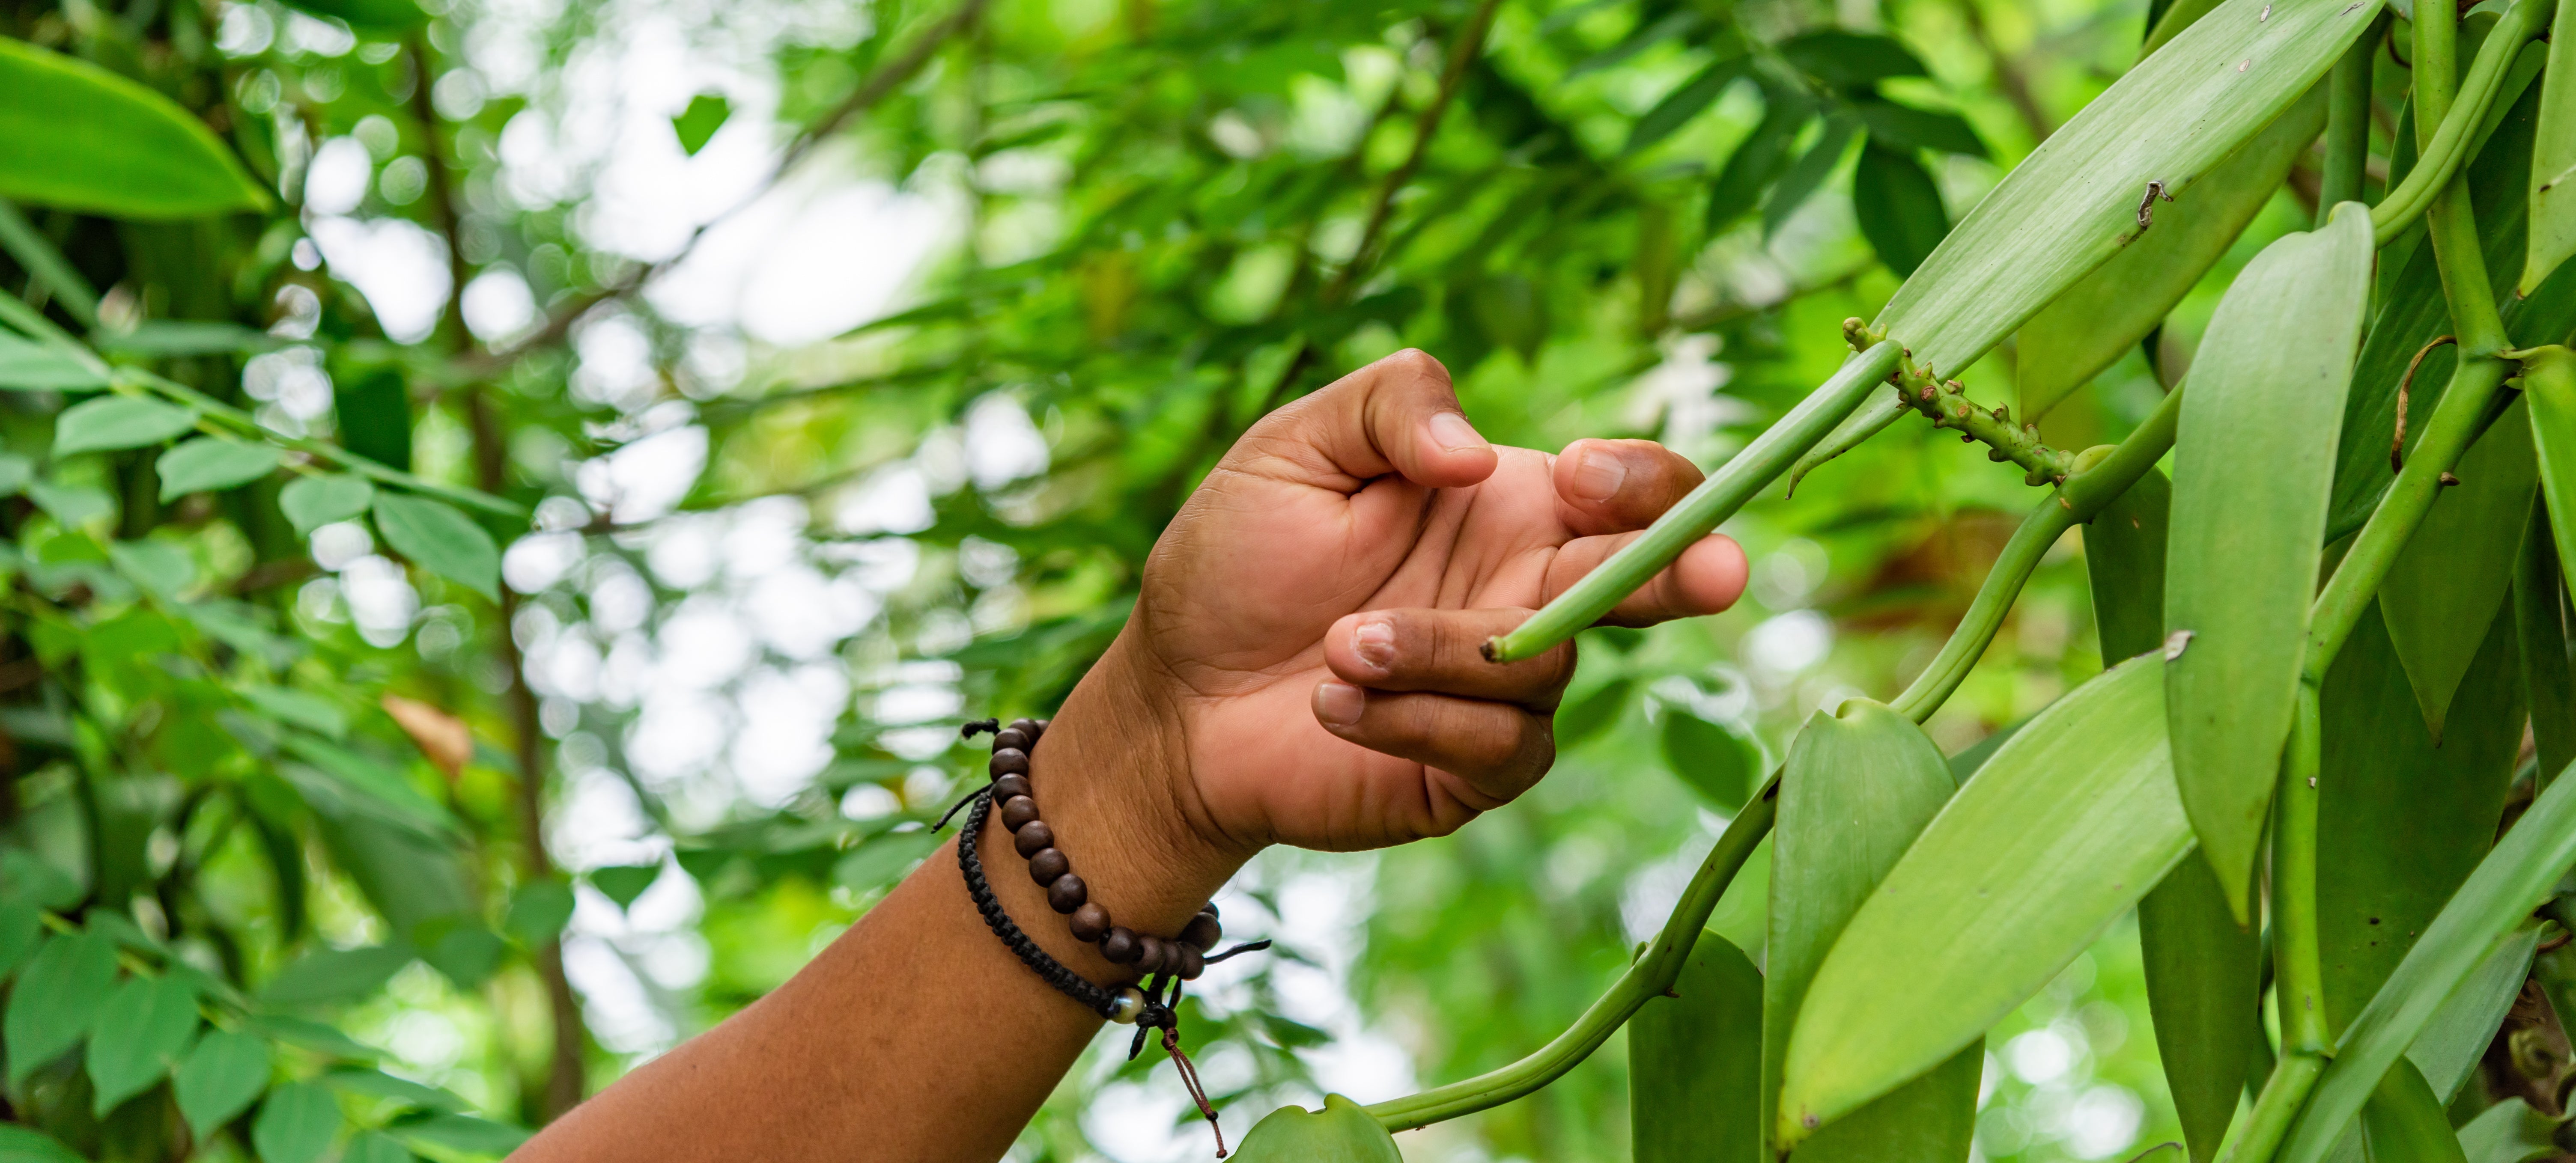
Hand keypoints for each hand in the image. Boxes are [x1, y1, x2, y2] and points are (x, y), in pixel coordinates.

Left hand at [1084, 349, 1748, 865]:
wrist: (1176, 693)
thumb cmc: (1237, 560)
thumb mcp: (1294, 448)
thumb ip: (1389, 406)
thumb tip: (1475, 451)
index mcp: (1511, 508)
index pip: (1627, 490)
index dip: (1640, 482)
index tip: (1579, 478)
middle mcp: (1530, 594)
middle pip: (1651, 581)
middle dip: (1692, 570)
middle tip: (1721, 573)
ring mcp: (1509, 690)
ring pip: (1545, 666)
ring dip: (1438, 649)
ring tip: (1339, 646)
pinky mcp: (1473, 770)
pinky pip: (1496, 745)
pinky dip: (1410, 718)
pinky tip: (1334, 702)